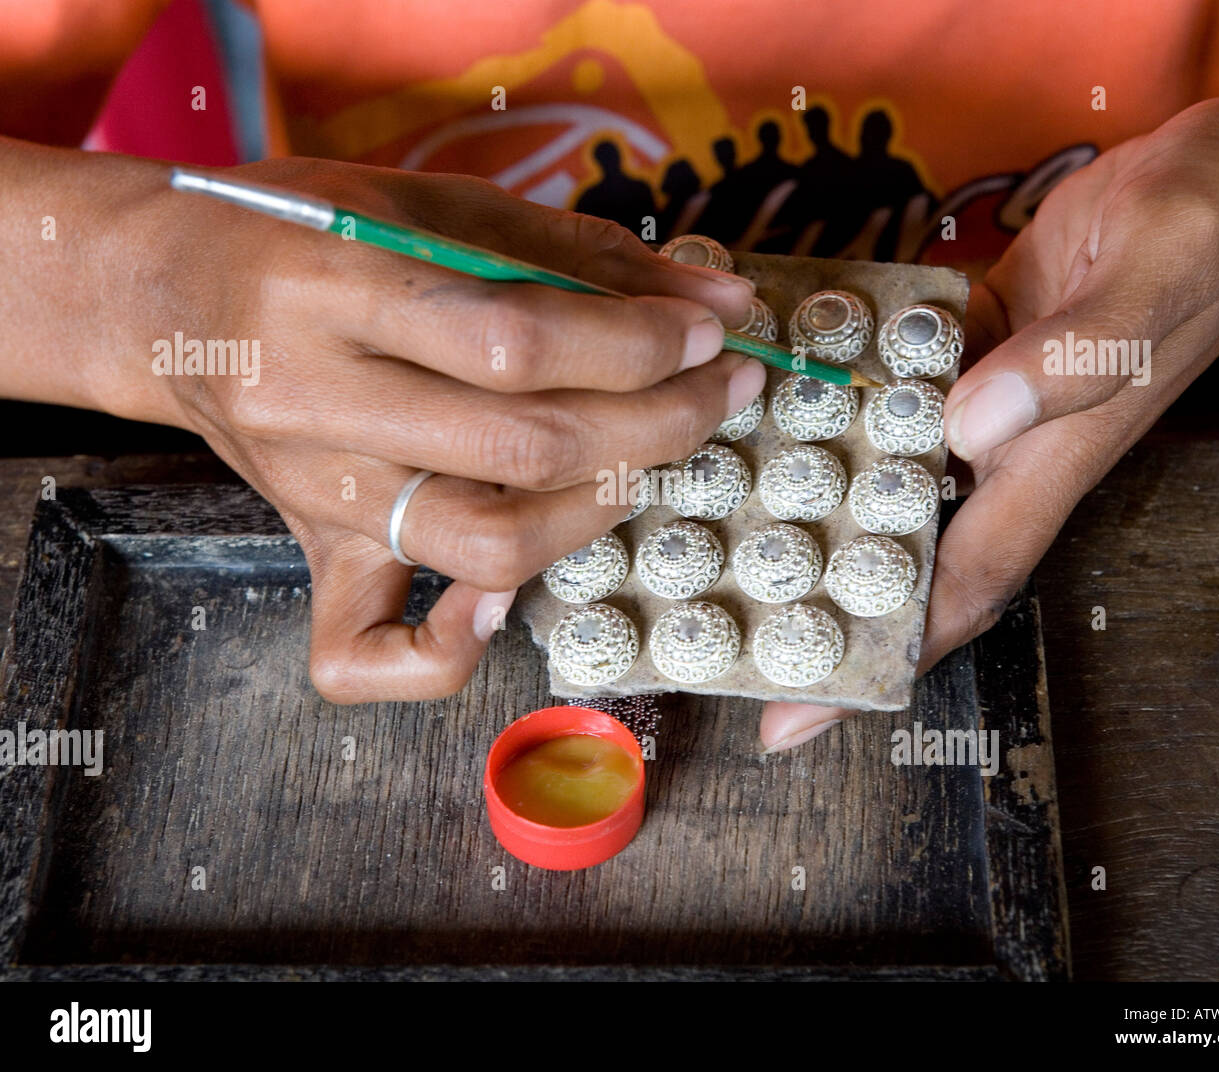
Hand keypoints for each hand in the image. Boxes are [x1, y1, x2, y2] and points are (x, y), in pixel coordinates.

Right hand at [63, 153, 763, 700]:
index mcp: (331, 288)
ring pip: (481, 544)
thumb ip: (576, 251)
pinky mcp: (310, 554)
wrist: (163, 294)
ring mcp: (312, 494)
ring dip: (600, 509)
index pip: (515, 342)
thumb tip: (720, 296)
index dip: (637, 344)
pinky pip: (363, 653)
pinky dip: (448, 652)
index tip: (708, 331)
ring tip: (653, 459)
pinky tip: (508, 600)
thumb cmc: (304, 231)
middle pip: (522, 449)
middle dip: (658, 423)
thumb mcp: (430, 204)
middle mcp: (314, 401)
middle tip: (720, 390)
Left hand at [760, 96, 1218, 752]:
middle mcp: (1004, 448)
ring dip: (811, 498)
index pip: (958, 585)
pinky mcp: (970, 344)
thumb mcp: (1157, 276)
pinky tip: (768, 387)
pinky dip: (833, 394)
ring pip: (884, 469)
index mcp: (1049, 462)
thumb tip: (969, 424)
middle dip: (818, 597)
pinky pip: (887, 384)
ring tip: (709, 517)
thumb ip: (1074, 358)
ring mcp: (980, 398)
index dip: (885, 655)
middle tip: (715, 624)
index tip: (799, 715)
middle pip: (900, 546)